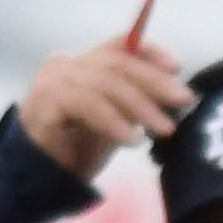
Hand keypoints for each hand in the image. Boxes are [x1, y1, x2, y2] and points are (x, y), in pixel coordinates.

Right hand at [17, 35, 192, 180]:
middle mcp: (66, 64)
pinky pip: (87, 105)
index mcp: (82, 64)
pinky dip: (113, 121)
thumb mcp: (116, 122)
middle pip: (118, 64)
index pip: (120, 45)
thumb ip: (137, 104)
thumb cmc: (77, 149)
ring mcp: (53, 80)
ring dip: (140, 107)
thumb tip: (178, 95)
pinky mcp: (45, 102)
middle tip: (184, 101)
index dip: (151, 52)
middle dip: (156, 82)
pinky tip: (133, 140)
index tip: (177, 67)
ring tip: (164, 130)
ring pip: (106, 84)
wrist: (38, 178)